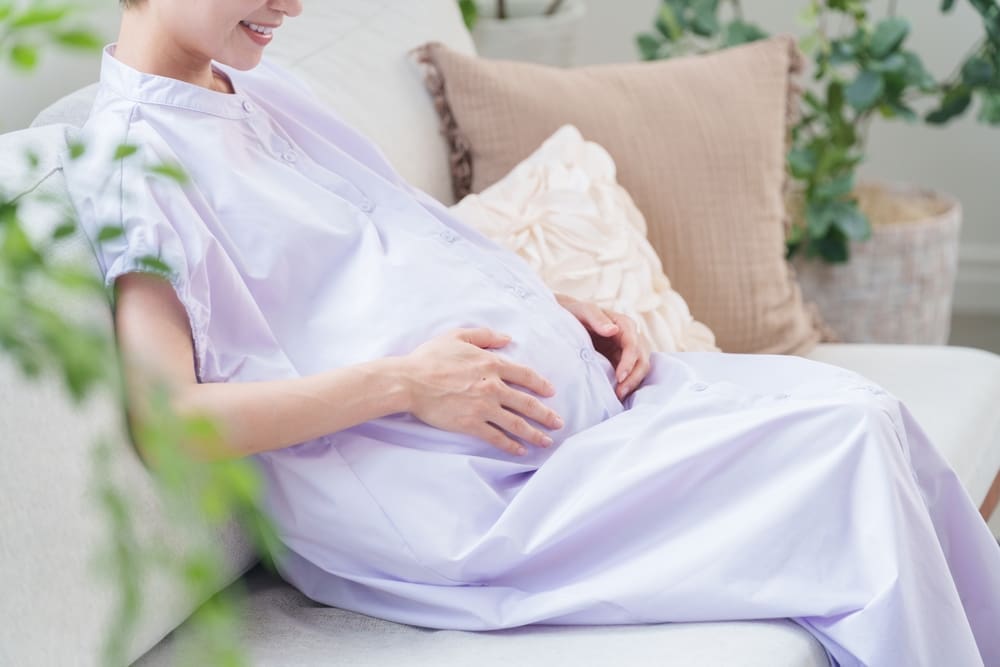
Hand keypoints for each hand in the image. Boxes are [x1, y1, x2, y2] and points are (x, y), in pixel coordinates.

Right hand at [402, 328, 564, 455]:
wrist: (409, 382)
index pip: (525, 375)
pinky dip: (510, 445)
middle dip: (546, 414)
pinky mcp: (471, 424)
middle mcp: (492, 386)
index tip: (551, 392)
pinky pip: (496, 437)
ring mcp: (483, 407)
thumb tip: (507, 338)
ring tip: (547, 441)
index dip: (540, 384)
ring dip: (534, 434)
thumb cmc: (430, 357)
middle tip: (559, 423)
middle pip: (527, 403)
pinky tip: (520, 450)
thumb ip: (485, 335)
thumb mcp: (458, 336)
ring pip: (516, 423)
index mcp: (491, 364)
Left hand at [555, 294, 650, 399]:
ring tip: (618, 396)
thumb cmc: (576, 313)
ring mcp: (627, 351)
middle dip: (633, 377)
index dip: (629, 362)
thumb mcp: (584, 311)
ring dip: (632, 384)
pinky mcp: (621, 362)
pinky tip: (617, 394)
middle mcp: (630, 338)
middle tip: (620, 393)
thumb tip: (613, 330)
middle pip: (642, 360)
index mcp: (624, 324)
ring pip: (640, 369)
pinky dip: (627, 385)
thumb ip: (597, 318)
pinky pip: (630, 375)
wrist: (568, 320)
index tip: (619, 377)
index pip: (633, 345)